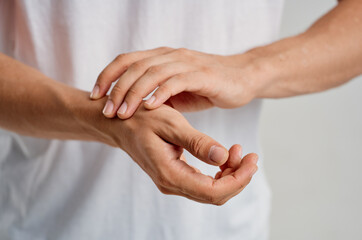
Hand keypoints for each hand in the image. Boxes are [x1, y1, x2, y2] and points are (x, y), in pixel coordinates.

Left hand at [90, 47, 260, 118]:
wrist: (242, 78)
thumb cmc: (206, 86)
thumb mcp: (176, 90)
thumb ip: (156, 94)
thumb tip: (134, 108)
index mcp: (161, 57)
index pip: (126, 60)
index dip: (107, 76)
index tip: (95, 96)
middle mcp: (170, 56)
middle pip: (134, 66)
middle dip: (116, 89)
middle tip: (106, 111)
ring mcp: (186, 63)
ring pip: (152, 73)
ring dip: (134, 94)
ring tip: (122, 113)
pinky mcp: (202, 75)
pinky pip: (176, 81)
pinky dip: (160, 93)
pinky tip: (149, 107)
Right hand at [106, 102, 257, 204]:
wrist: (119, 123)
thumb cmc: (141, 119)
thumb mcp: (171, 124)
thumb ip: (197, 143)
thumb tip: (222, 157)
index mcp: (170, 174)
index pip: (213, 191)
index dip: (238, 179)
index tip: (252, 160)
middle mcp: (171, 184)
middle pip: (215, 195)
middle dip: (238, 177)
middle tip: (251, 155)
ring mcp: (172, 182)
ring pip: (211, 190)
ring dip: (230, 174)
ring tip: (238, 150)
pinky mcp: (175, 175)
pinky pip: (203, 182)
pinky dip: (218, 171)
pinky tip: (224, 154)